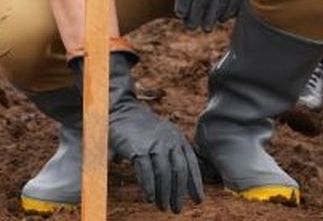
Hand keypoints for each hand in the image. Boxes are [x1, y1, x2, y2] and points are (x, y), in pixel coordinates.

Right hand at [73, 52, 203, 212]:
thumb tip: (185, 181)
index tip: (198, 200)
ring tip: (163, 206)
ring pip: (163, 173)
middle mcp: (169, 141)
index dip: (196, 184)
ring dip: (164, 193)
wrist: (124, 112)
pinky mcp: (138, 149)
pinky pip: (145, 172)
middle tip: (177, 209)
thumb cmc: (145, 129)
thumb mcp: (166, 137)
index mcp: (178, 139)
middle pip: (178, 172)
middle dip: (179, 193)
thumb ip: (175, 155)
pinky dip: (148, 187)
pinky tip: (149, 198)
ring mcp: (154, 144)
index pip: (191, 164)